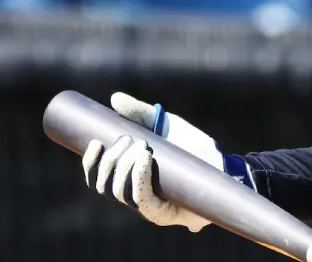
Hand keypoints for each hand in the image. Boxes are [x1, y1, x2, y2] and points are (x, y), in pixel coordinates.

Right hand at [82, 92, 252, 232]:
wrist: (221, 161)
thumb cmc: (192, 145)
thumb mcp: (165, 125)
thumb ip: (141, 113)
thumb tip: (115, 99)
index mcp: (128, 176)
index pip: (97, 177)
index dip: (90, 163)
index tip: (95, 141)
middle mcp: (134, 194)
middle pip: (105, 185)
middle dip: (111, 159)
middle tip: (129, 138)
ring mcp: (148, 207)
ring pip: (120, 192)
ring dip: (125, 166)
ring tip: (142, 146)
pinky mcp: (163, 213)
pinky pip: (142, 200)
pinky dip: (138, 178)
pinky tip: (144, 159)